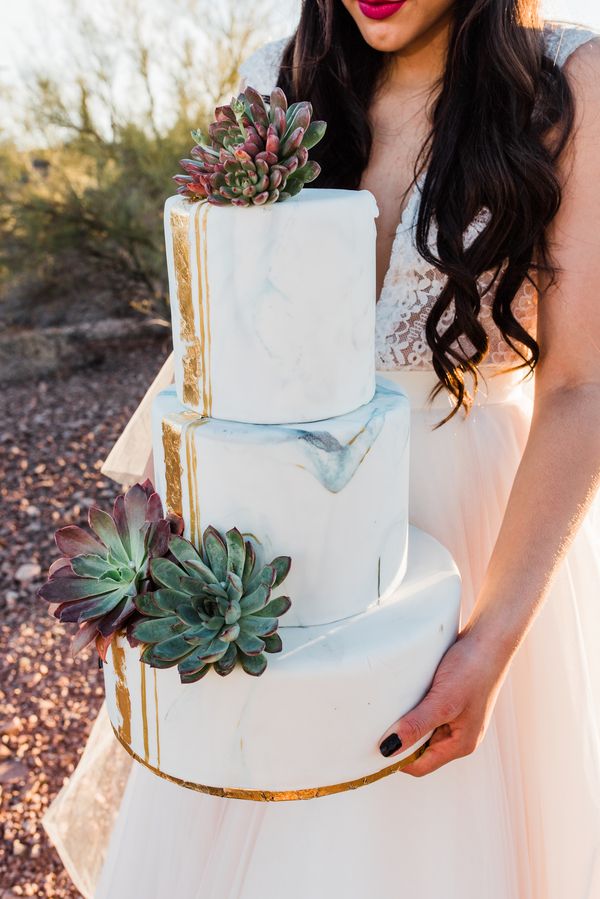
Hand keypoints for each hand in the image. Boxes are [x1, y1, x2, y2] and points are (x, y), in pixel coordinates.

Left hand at [377, 626, 510, 776]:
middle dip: (399, 739)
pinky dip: (414, 706)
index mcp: (461, 744)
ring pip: (422, 729)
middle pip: (420, 749)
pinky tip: (403, 694)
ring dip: (406, 721)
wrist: (489, 638)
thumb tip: (387, 750)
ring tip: (388, 708)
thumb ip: (416, 726)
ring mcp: (456, 717)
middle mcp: (459, 735)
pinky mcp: (452, 699)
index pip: (420, 766)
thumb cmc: (472, 669)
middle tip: (374, 725)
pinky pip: (426, 711)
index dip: (395, 760)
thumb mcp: (442, 701)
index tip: (371, 748)